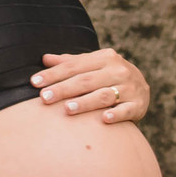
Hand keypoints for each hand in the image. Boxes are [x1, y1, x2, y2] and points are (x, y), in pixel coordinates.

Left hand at [30, 48, 149, 122]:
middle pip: (86, 80)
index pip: (74, 66)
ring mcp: (130, 88)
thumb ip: (70, 63)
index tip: (34, 82)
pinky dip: (116, 114)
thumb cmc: (107, 76)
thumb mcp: (92, 65)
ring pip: (104, 95)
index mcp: (105, 57)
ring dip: (85, 102)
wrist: (141, 88)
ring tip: (67, 109)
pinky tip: (103, 119)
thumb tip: (44, 58)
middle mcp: (118, 70)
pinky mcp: (138, 105)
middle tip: (45, 97)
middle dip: (64, 89)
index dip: (53, 74)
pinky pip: (126, 110)